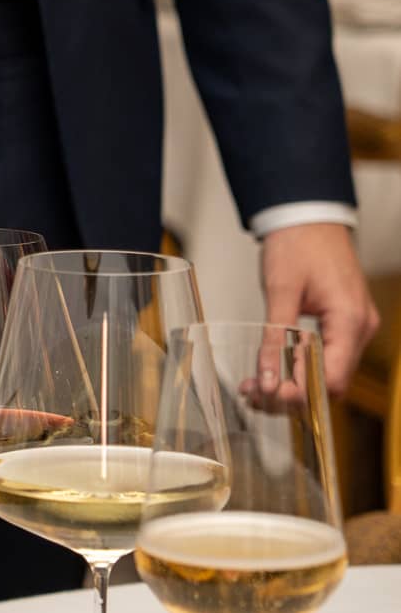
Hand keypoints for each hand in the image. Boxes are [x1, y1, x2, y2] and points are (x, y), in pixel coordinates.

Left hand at [260, 222, 379, 395]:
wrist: (309, 217)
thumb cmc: (298, 244)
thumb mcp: (280, 291)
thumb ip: (274, 337)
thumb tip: (266, 379)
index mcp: (350, 320)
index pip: (332, 378)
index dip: (301, 394)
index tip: (267, 395)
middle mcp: (360, 328)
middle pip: (331, 382)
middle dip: (292, 394)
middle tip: (253, 393)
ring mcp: (355, 327)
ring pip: (328, 373)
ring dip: (293, 384)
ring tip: (254, 385)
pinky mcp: (344, 324)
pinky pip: (327, 357)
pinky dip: (301, 368)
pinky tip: (271, 370)